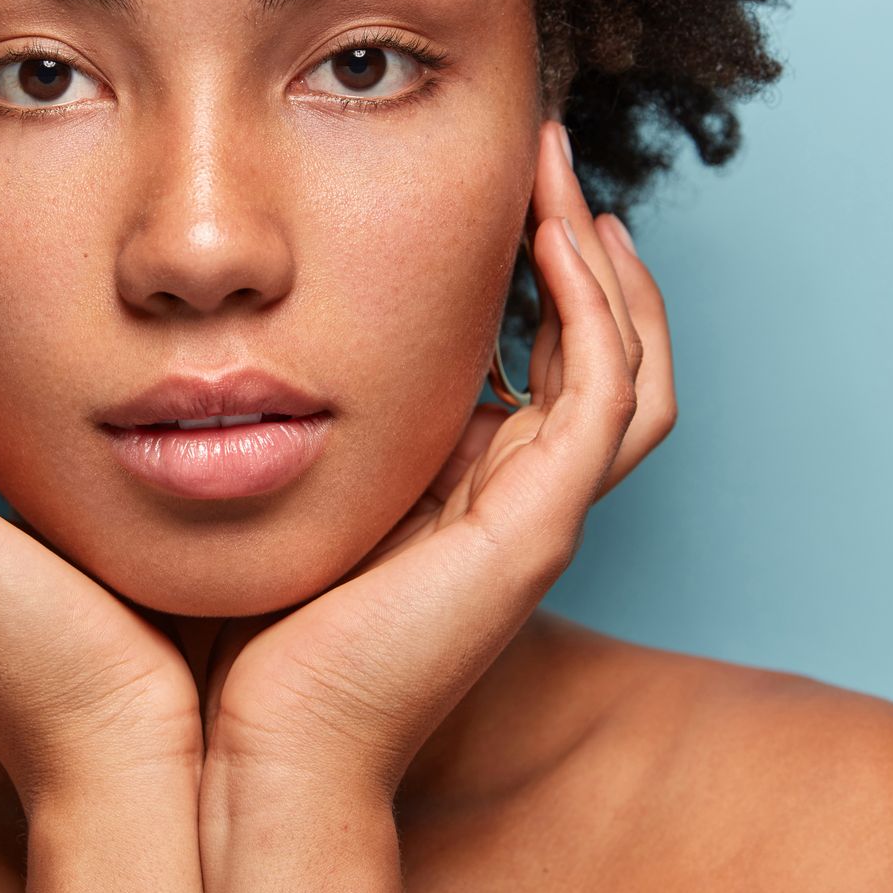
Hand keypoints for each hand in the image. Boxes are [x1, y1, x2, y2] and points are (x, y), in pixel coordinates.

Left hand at [200, 117, 676, 799]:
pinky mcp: (538, 528)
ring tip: (559, 172)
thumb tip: (274, 337)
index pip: (558, 361)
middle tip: (549, 151)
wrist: (271, 741)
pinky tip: (557, 235)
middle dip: (587, 245)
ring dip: (601, 259)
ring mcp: (543, 515)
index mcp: (481, 489)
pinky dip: (593, 308)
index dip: (549, 273)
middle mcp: (527, 499)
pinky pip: (602, 395)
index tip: (506, 185)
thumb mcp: (304, 482)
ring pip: (628, 365)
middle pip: (611, 351)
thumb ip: (325, 418)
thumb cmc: (264, 623)